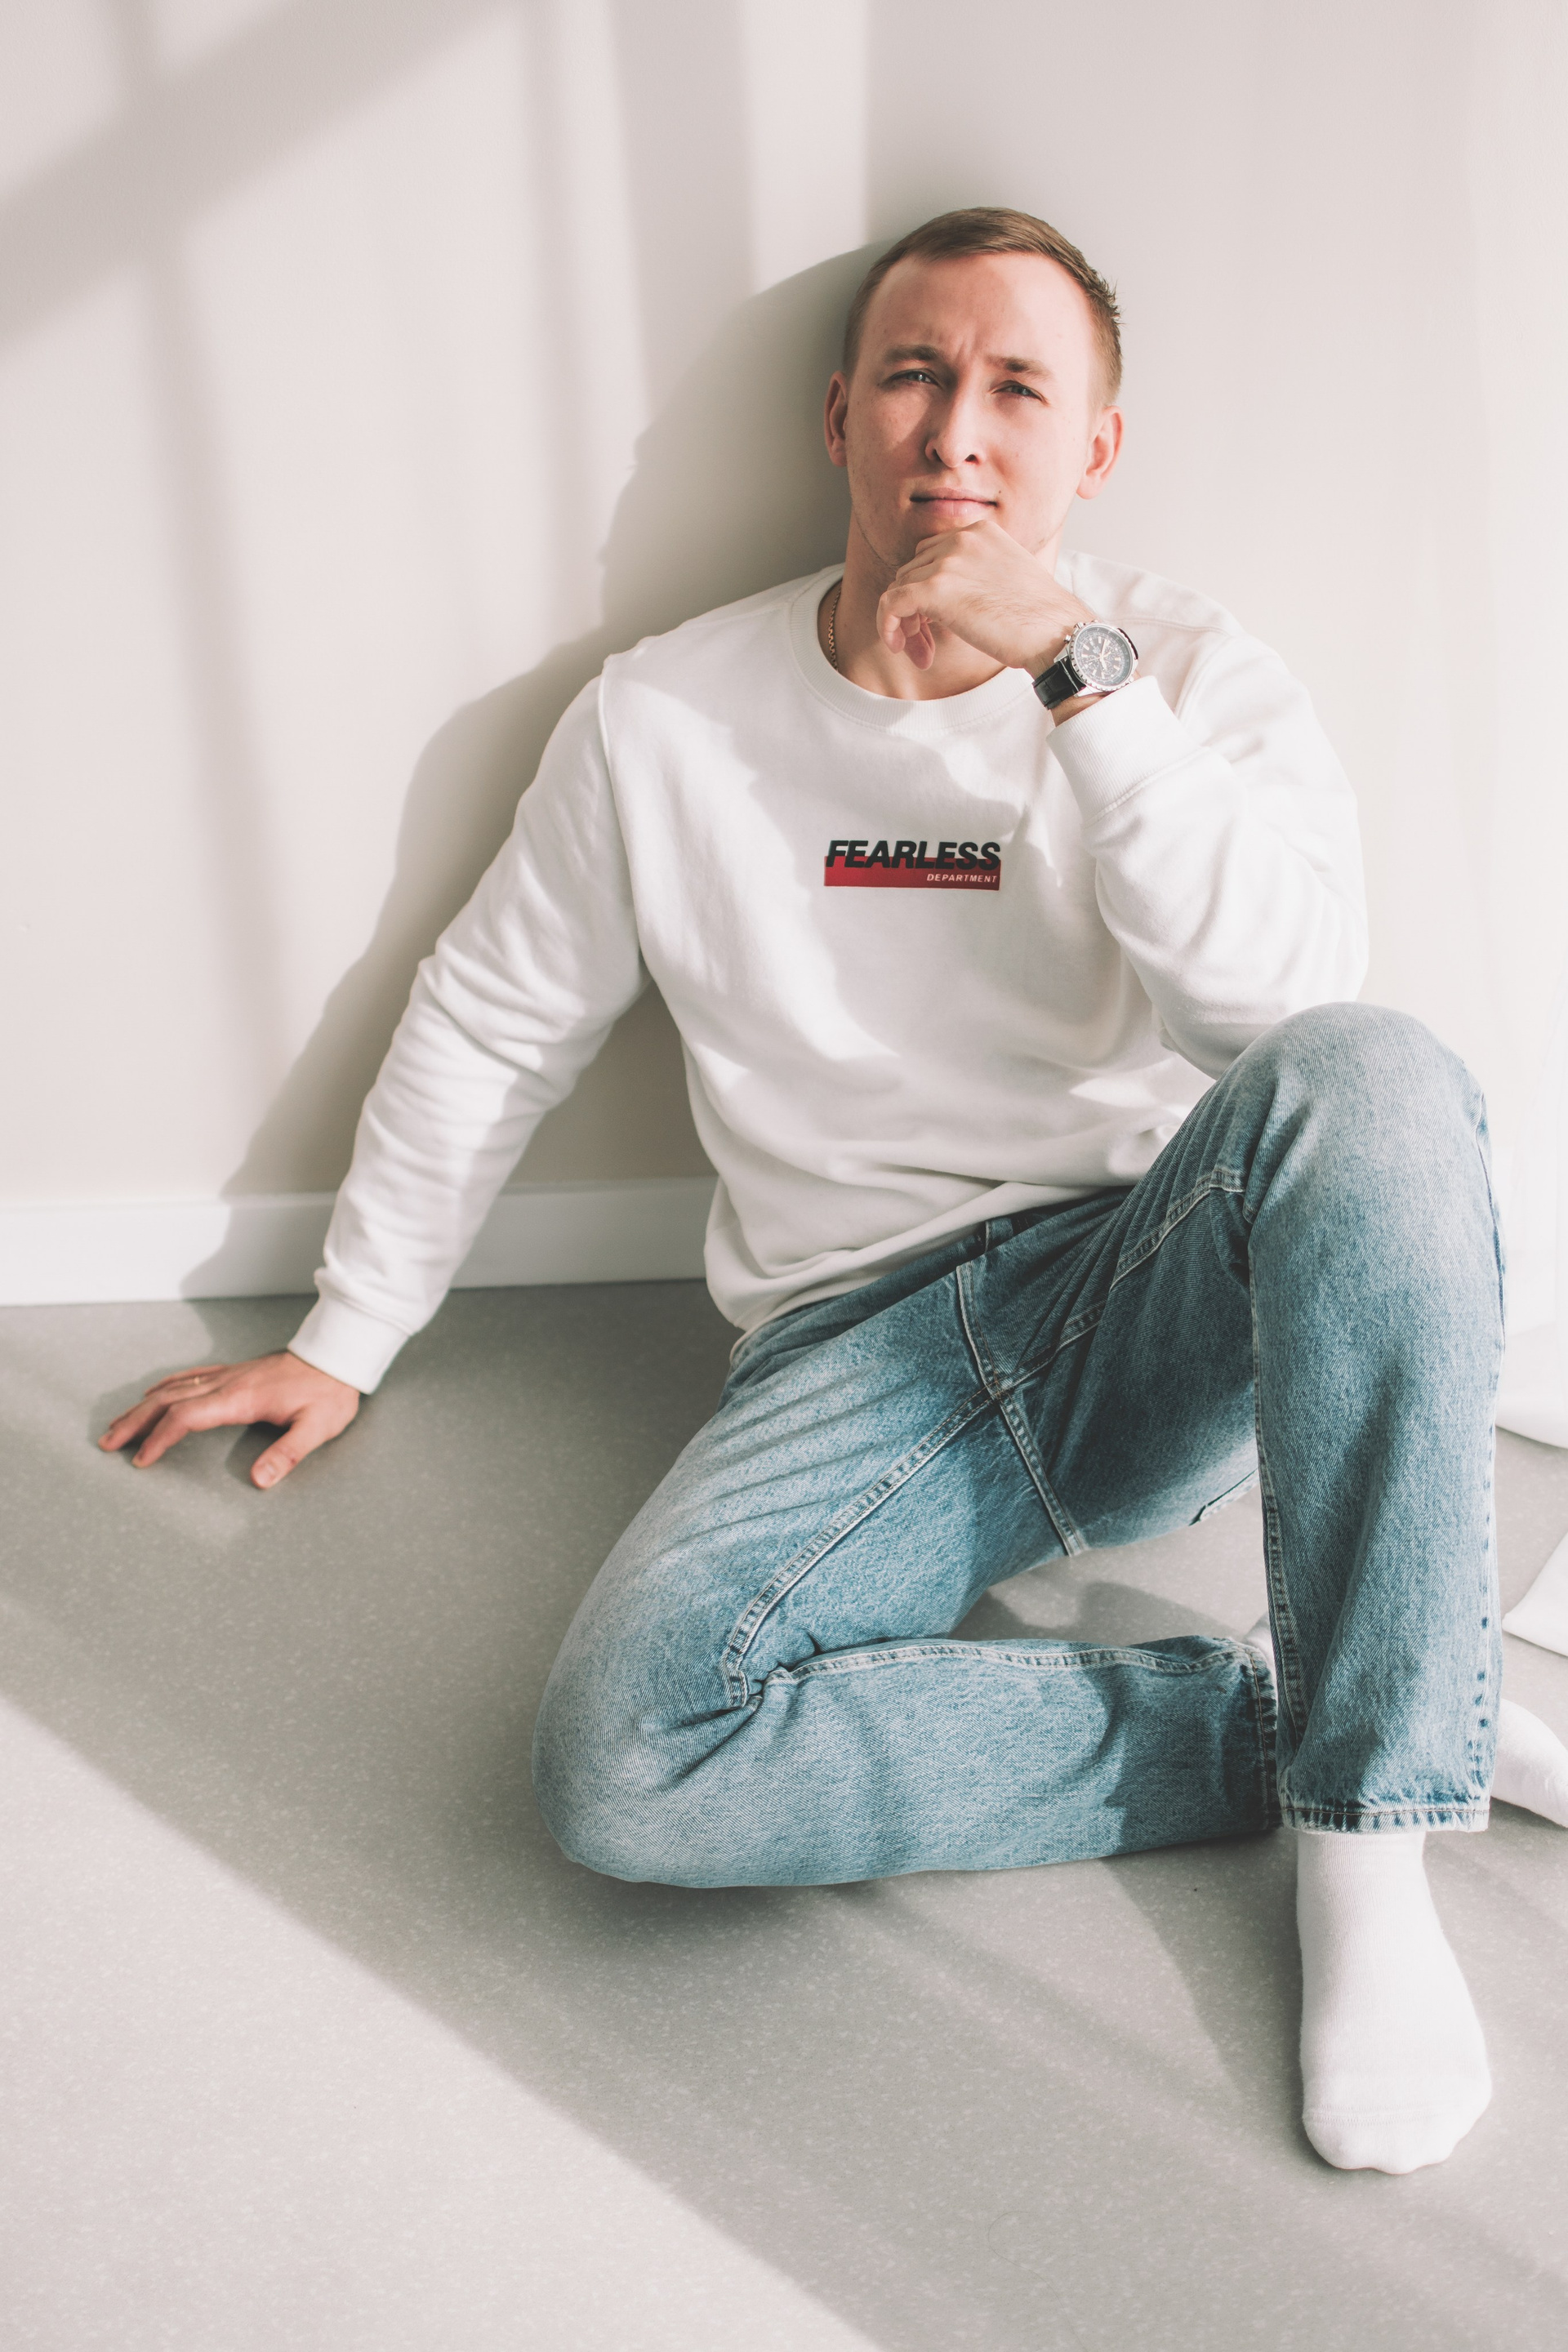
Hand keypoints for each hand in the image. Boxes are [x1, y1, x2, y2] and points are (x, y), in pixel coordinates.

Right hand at [99, 1351, 359, 1487]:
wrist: (337, 1357)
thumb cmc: (329, 1393)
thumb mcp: (317, 1428)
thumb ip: (288, 1454)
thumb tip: (260, 1481)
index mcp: (241, 1399)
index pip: (187, 1416)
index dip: (161, 1438)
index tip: (142, 1459)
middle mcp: (227, 1383)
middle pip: (167, 1400)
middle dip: (135, 1422)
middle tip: (107, 1442)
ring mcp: (228, 1375)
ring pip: (173, 1387)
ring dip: (142, 1406)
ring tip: (117, 1424)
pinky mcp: (234, 1372)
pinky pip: (190, 1376)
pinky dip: (165, 1386)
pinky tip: (152, 1393)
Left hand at [875, 516, 1091, 675]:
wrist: (1055, 632)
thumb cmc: (1038, 617)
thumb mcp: (1006, 576)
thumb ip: (974, 573)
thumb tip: (942, 597)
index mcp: (980, 531)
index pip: (932, 555)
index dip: (927, 590)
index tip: (935, 624)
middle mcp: (961, 538)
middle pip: (913, 571)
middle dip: (915, 610)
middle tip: (926, 644)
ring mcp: (947, 561)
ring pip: (900, 588)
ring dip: (906, 624)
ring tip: (922, 653)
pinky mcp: (934, 588)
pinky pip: (891, 603)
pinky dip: (887, 625)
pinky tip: (898, 646)